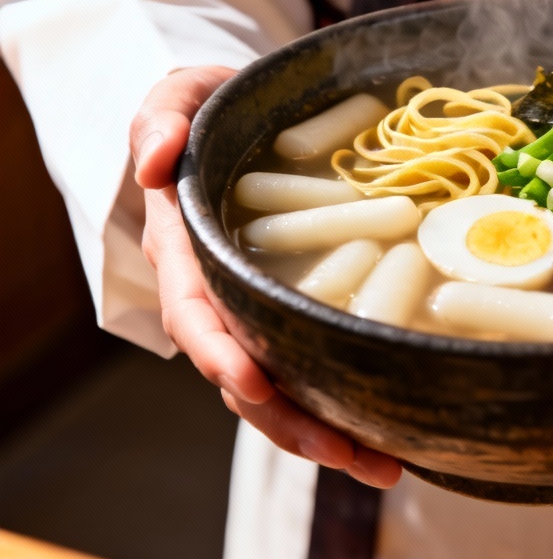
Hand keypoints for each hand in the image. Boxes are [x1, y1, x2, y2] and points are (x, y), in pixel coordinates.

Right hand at [129, 66, 401, 487]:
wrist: (241, 120)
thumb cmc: (210, 109)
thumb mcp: (179, 95)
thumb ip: (160, 117)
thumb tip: (152, 163)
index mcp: (187, 250)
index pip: (196, 313)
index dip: (222, 353)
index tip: (257, 383)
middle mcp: (220, 291)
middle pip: (245, 373)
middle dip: (290, 420)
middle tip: (349, 451)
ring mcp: (258, 306)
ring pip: (282, 384)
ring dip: (326, 429)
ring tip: (385, 462)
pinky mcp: (294, 306)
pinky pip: (313, 359)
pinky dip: (345, 397)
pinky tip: (393, 422)